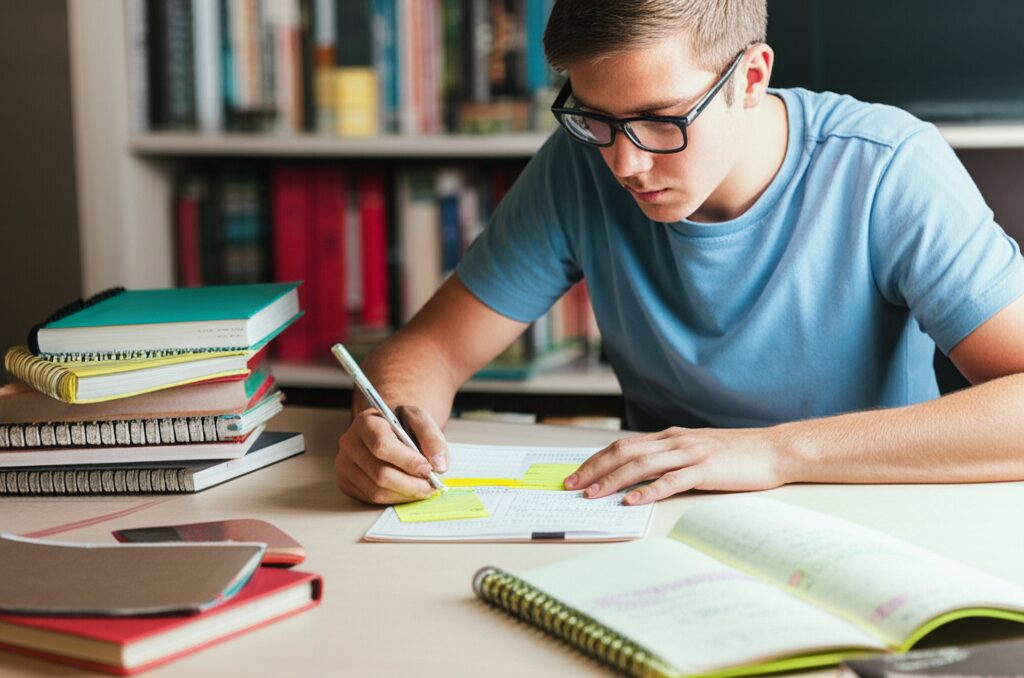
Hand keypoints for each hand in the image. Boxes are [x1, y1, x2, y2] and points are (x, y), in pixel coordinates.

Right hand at [335, 405, 449, 504]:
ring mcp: (345, 465)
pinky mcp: (347, 482)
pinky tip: (408, 490)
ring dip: (405, 494)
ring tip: (423, 488)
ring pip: (376, 491)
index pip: (382, 446)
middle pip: (380, 473)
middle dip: (410, 484)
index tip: (428, 469)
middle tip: (431, 485)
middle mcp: (350, 443)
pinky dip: (395, 498)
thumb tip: (439, 465)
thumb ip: (432, 438)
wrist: (388, 428)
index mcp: (366, 422)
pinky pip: (372, 498)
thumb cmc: (402, 424)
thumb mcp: (420, 420)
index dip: (407, 461)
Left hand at [563, 426, 787, 504]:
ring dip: (613, 480)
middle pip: (624, 452)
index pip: (623, 445)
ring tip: (592, 494)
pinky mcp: (705, 469)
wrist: (774, 450)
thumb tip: (642, 476)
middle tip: (571, 486)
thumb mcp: (697, 451)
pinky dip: (649, 490)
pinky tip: (632, 500)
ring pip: (642, 465)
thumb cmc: (737, 455)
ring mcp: (690, 454)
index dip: (597, 459)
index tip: (576, 474)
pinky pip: (671, 480)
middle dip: (594, 469)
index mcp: (670, 437)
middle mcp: (675, 441)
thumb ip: (671, 459)